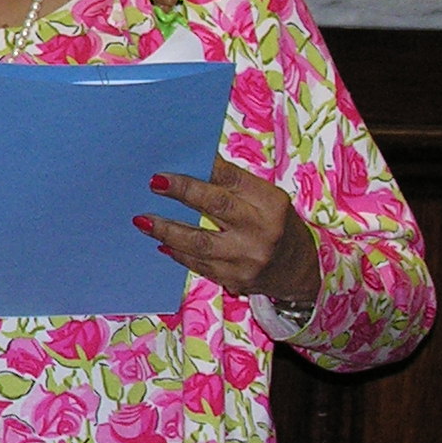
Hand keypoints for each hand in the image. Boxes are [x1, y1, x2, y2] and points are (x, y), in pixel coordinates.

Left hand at [137, 159, 319, 303]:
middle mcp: (262, 230)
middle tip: (154, 183)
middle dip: (182, 192)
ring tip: (143, 220)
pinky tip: (161, 243)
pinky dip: (177, 252)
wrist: (299, 271)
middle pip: (216, 206)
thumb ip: (233, 187)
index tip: (175, 163)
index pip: (232, 179)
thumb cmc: (275, 225)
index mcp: (270, 202)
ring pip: (199, 242)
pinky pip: (198, 264)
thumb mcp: (265, 201)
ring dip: (167, 230)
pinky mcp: (235, 279)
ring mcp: (248, 258)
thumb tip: (188, 168)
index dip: (202, 169)